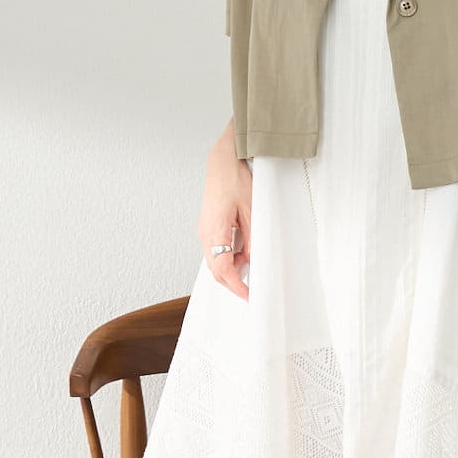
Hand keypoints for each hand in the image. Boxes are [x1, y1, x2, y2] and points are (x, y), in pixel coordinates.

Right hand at [199, 128, 252, 300]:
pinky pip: (215, 249)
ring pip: (215, 261)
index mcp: (215, 232)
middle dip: (233, 283)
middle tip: (251, 288)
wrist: (222, 161)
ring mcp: (204, 230)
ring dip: (232, 268)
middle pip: (216, 271)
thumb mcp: (252, 212)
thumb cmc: (235, 180)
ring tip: (251, 263)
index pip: (223, 270)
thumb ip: (252, 239)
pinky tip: (243, 251)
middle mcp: (205, 234)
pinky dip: (228, 256)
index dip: (237, 287)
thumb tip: (253, 260)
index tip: (249, 296)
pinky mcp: (207, 226)